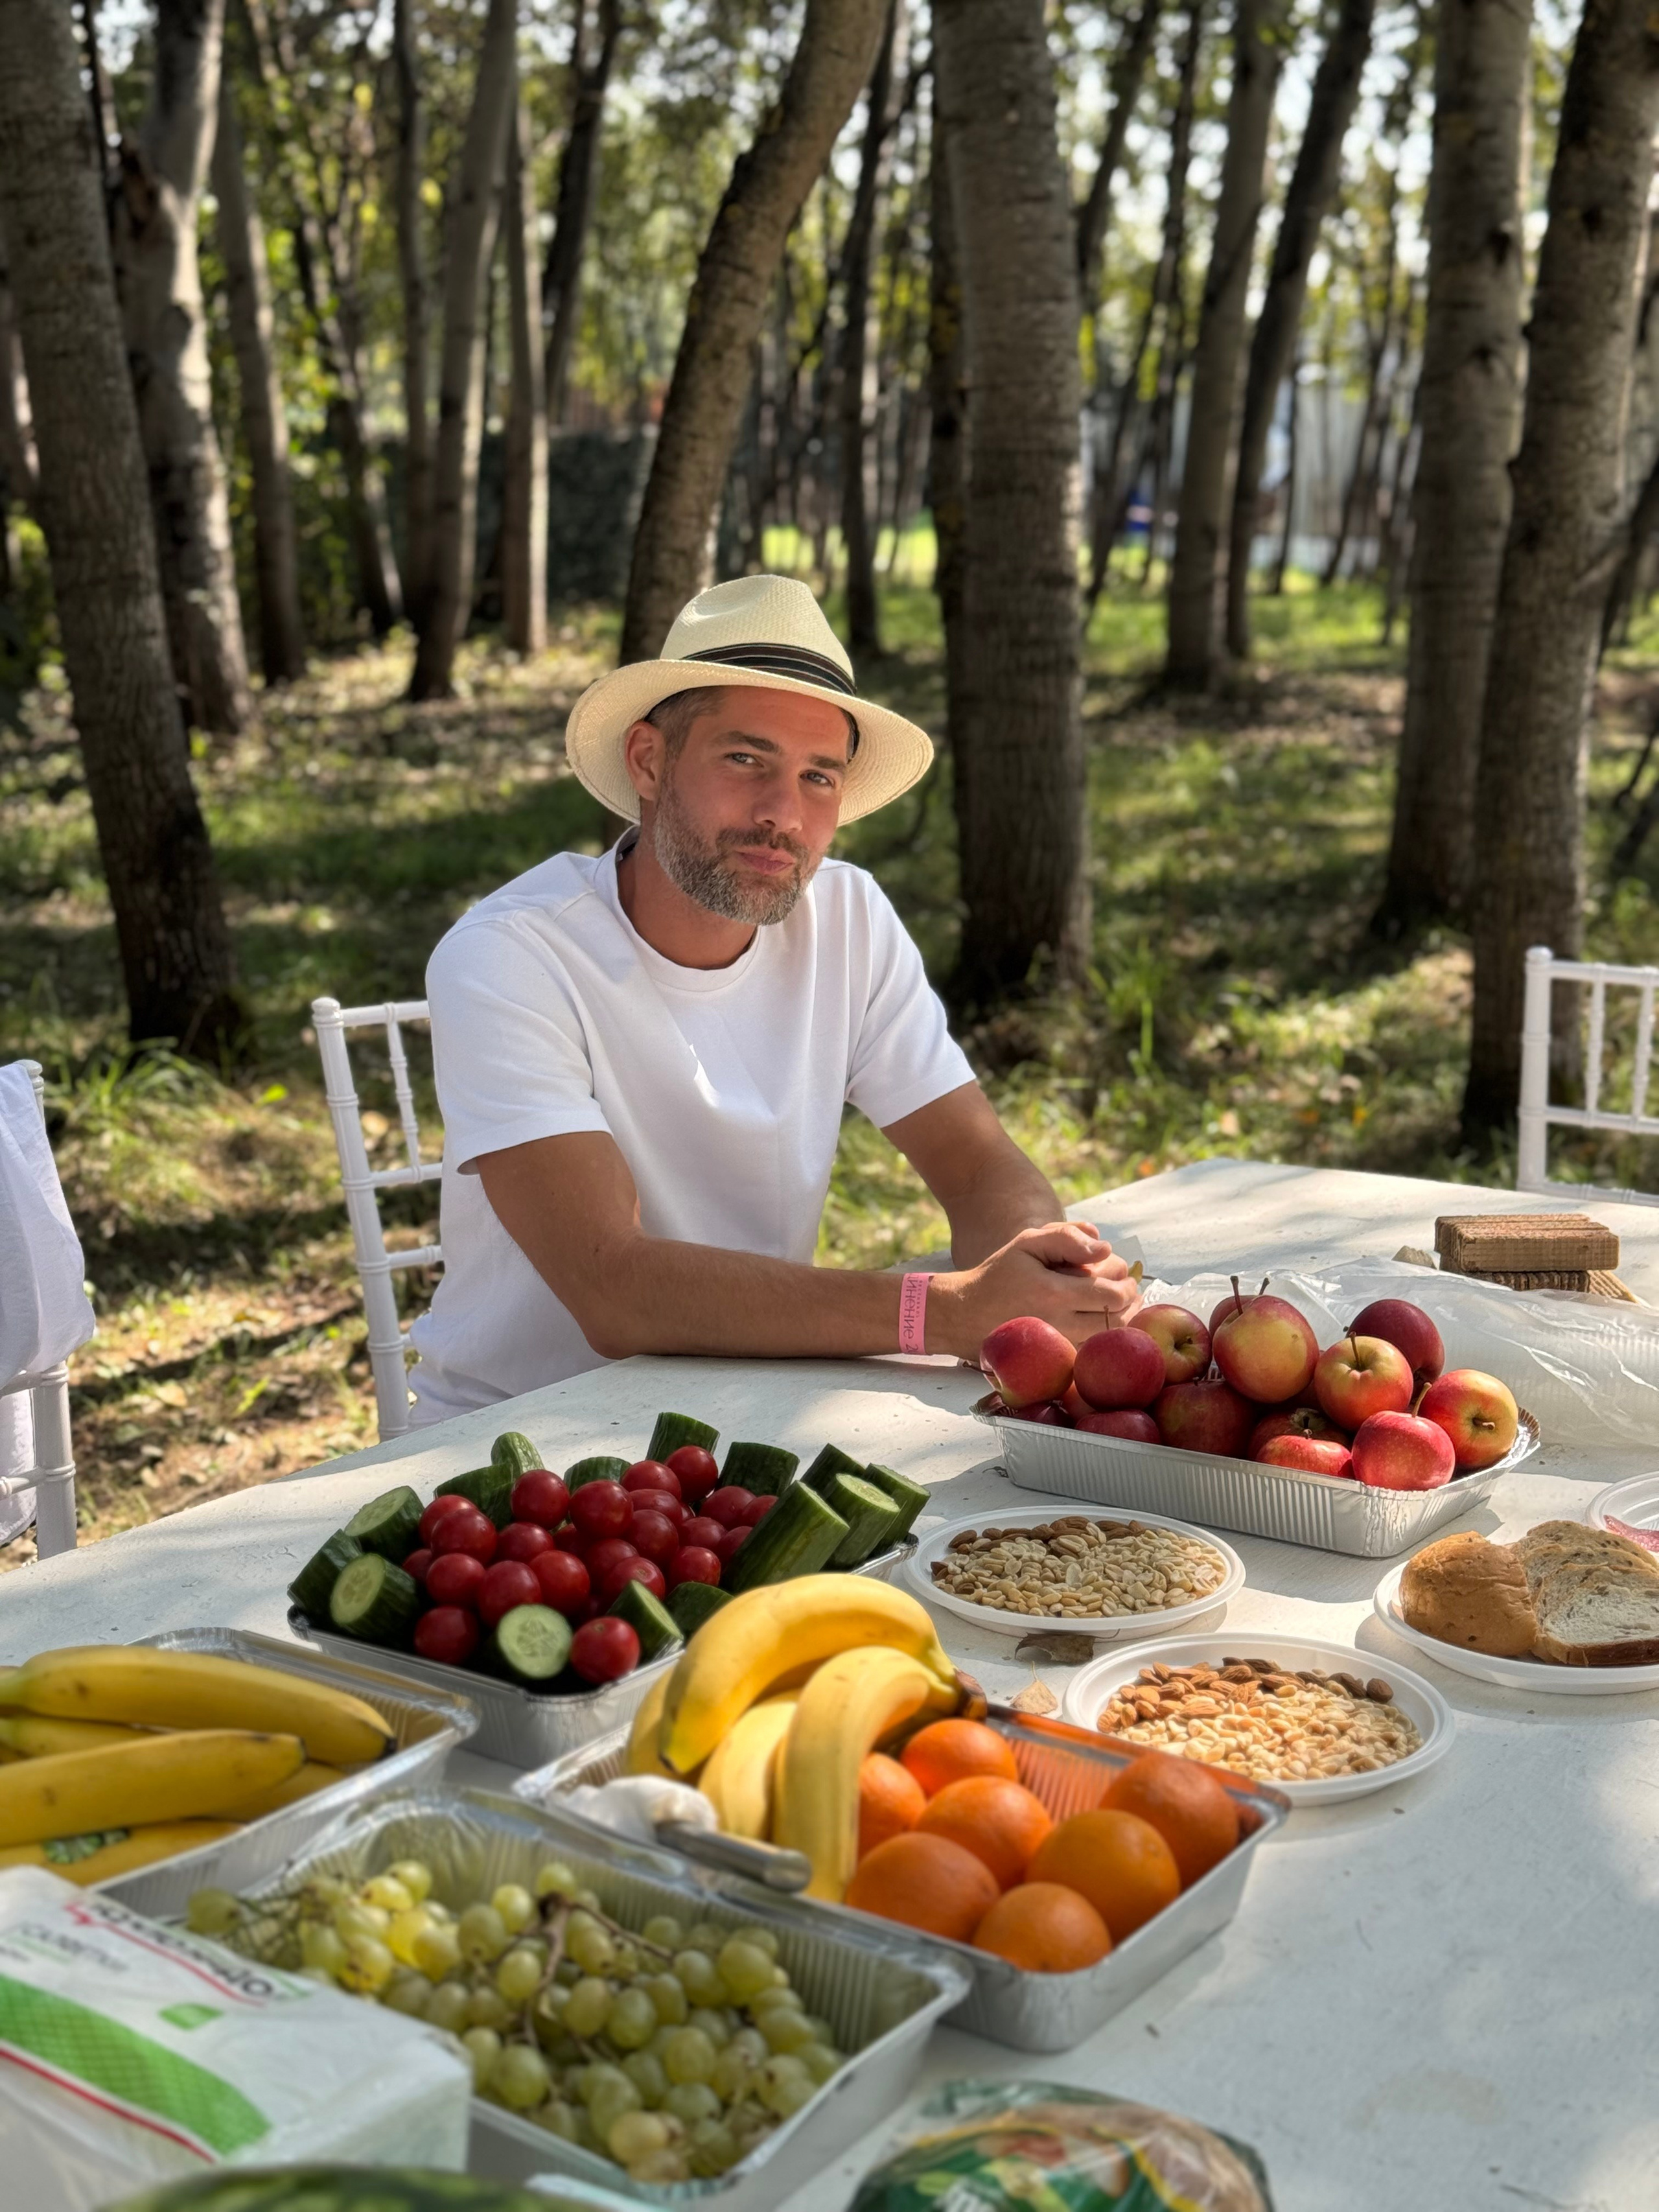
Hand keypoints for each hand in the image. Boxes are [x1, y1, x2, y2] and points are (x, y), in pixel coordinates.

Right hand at [928, 1221, 1142, 1359]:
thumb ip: (1067, 1237)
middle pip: (1118, 1319)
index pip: (1112, 1293)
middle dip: (1129, 1300)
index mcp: (1053, 1293)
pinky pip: (1094, 1351)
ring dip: (1122, 1319)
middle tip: (1125, 1287)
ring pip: (1110, 1339)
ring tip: (1116, 1302)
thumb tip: (1105, 1247)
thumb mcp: (1026, 1243)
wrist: (965, 1315)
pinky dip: (1106, 1336)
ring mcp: (1058, 1347)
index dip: (1125, 1279)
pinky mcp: (1055, 1361)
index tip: (1120, 1270)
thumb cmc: (999, 1274)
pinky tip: (1102, 1321)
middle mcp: (1059, 1325)